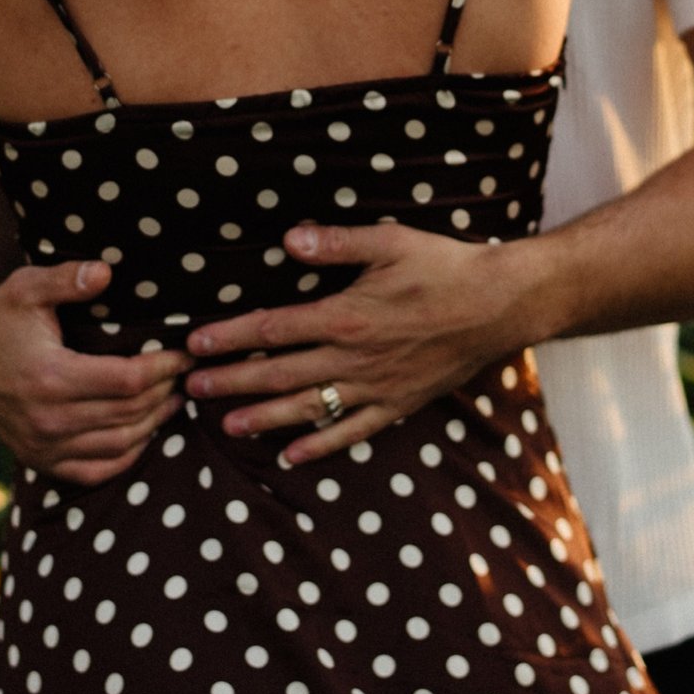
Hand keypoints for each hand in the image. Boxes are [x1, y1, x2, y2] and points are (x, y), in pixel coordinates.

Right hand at [0, 261, 185, 486]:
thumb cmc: (0, 315)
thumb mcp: (27, 287)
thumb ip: (66, 279)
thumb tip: (105, 272)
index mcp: (50, 377)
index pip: (128, 380)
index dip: (165, 367)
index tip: (185, 352)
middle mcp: (47, 418)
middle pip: (129, 412)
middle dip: (165, 391)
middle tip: (187, 373)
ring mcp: (41, 444)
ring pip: (118, 444)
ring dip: (154, 423)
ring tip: (175, 398)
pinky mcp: (38, 458)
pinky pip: (94, 471)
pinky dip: (125, 456)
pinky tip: (143, 433)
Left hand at [182, 222, 536, 464]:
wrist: (501, 305)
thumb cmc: (446, 267)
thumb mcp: (392, 242)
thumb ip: (337, 243)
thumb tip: (288, 238)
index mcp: (346, 316)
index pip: (273, 329)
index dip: (230, 337)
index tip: (195, 343)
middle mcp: (354, 358)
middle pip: (280, 374)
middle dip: (232, 382)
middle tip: (192, 391)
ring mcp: (376, 386)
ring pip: (309, 408)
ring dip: (265, 418)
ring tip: (228, 428)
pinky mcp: (398, 403)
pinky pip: (353, 431)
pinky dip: (321, 445)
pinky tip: (293, 455)